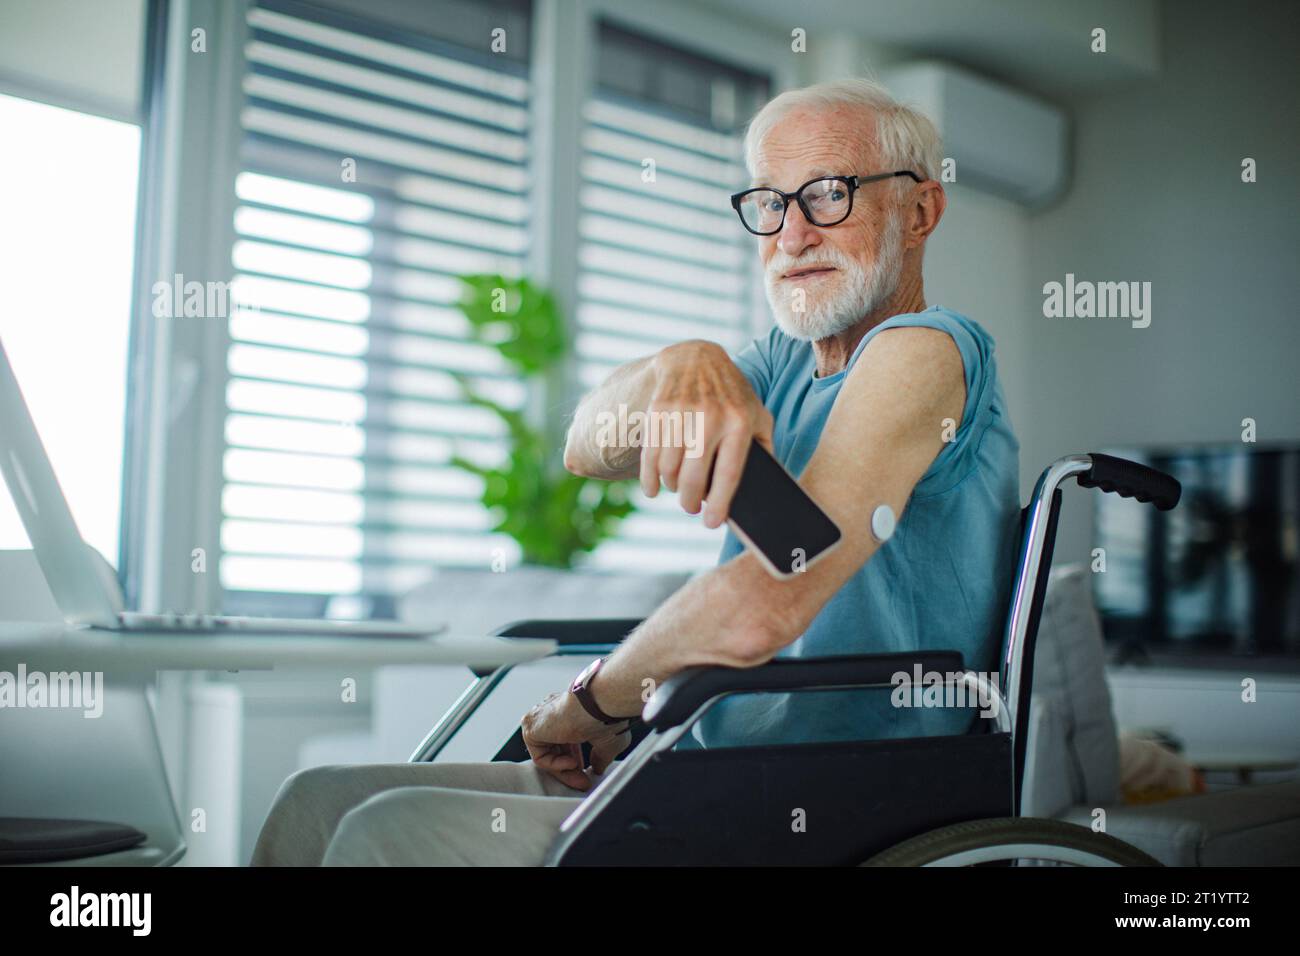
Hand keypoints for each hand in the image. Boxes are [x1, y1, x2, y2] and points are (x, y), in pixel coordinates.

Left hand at [520, 691, 631, 790]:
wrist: (598, 704)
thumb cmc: (606, 713)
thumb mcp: (606, 740)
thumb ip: (600, 755)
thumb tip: (598, 767)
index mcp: (567, 710)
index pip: (564, 738)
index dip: (576, 758)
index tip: (588, 772)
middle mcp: (552, 713)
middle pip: (554, 749)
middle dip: (569, 769)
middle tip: (583, 782)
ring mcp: (540, 719)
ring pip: (546, 754)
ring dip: (564, 770)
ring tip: (580, 776)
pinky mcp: (530, 727)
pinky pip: (539, 756)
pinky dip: (555, 765)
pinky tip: (572, 763)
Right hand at [643, 340, 773, 527]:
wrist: (696, 358)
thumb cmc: (731, 395)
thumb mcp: (757, 413)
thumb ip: (764, 446)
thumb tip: (766, 487)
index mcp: (740, 421)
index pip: (729, 472)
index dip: (719, 503)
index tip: (712, 523)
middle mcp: (710, 417)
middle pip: (693, 476)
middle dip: (689, 501)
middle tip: (690, 508)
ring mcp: (681, 412)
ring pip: (668, 469)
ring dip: (671, 487)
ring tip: (677, 489)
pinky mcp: (658, 410)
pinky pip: (650, 455)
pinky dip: (649, 478)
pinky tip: (654, 488)